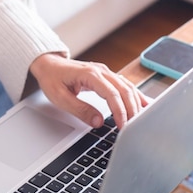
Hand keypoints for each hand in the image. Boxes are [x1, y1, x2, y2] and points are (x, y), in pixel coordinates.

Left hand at [29, 53, 148, 129]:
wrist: (48, 64)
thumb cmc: (52, 79)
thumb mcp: (60, 98)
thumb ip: (80, 110)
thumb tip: (98, 122)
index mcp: (89, 75)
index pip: (111, 94)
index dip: (120, 111)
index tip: (123, 127)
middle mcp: (101, 71)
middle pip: (124, 90)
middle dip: (132, 110)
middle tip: (135, 128)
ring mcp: (105, 72)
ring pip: (127, 87)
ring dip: (136, 103)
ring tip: (142, 120)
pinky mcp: (106, 76)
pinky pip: (124, 85)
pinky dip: (135, 95)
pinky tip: (144, 104)